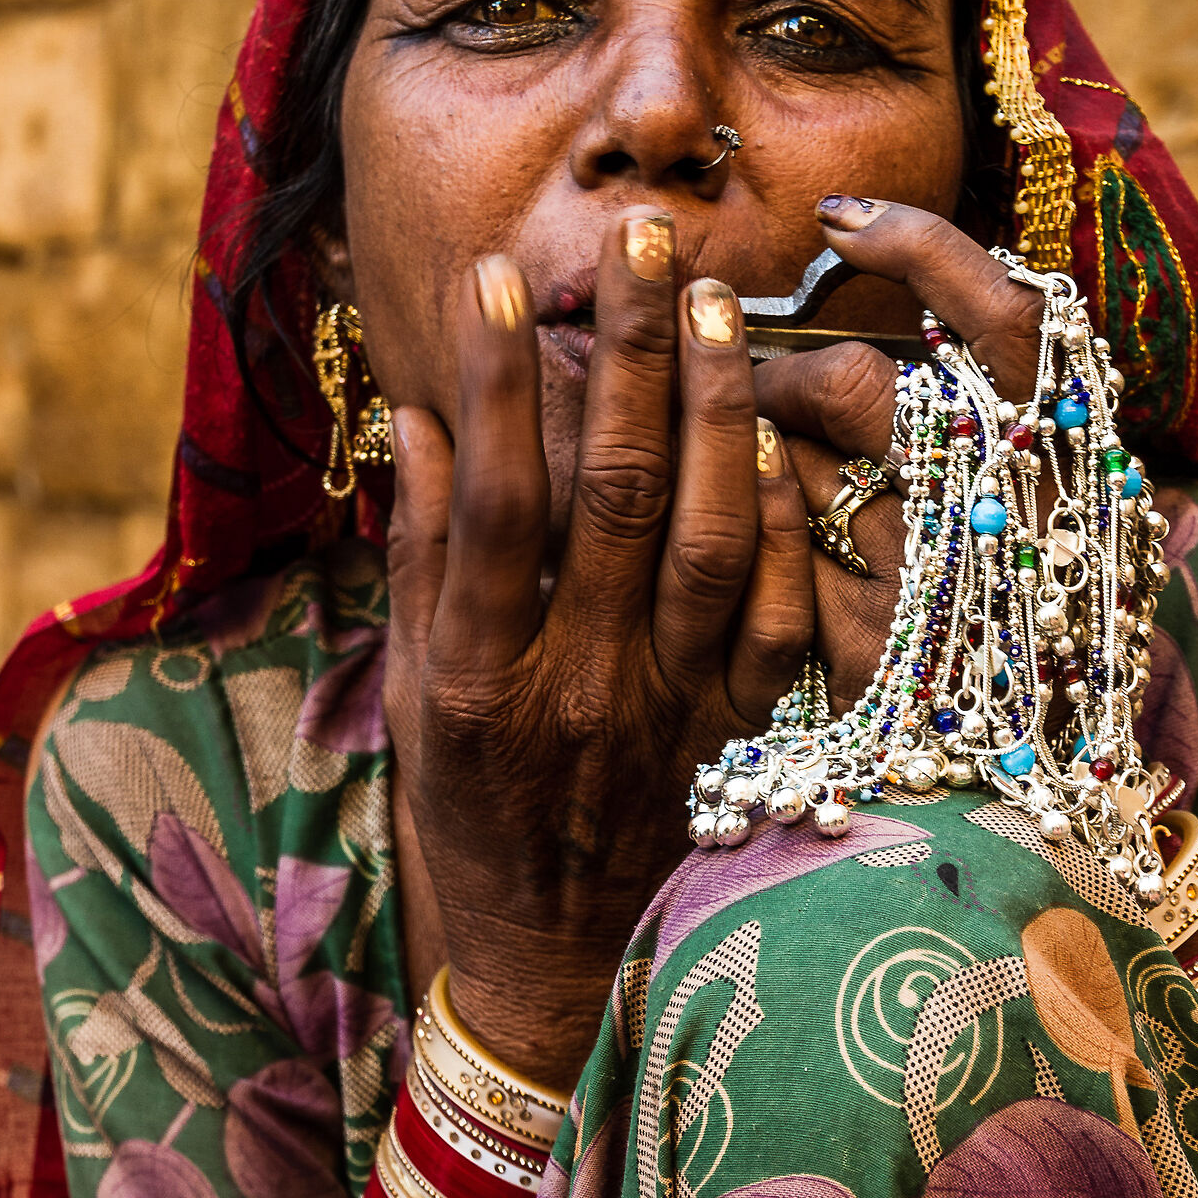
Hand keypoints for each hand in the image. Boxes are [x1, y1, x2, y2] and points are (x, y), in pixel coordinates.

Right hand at [383, 209, 812, 1085]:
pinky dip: (785, 521)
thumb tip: (427, 418)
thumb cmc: (468, 817)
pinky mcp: (739, 735)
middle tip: (641, 237)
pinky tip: (777, 434)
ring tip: (715, 302)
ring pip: (715, 538)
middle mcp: (580, 688)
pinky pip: (781, 616)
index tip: (501, 275)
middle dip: (631, 352)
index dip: (501, 381)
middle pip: (619, 494)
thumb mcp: (412, 701)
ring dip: (720, 410)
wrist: (556, 960)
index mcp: (479, 678)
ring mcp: (671, 713)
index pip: (495, 500)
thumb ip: (418, 561)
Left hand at [754, 197, 1045, 708]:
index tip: (840, 217)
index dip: (919, 248)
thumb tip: (883, 255)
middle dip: (779, 376)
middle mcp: (1013, 513)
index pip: (1006, 315)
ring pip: (799, 472)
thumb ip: (993, 389)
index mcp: (1071, 454)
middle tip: (749, 381)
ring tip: (753, 459)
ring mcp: (938, 590)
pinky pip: (780, 561)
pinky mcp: (871, 657)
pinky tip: (759, 540)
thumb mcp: (1048, 483)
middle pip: (858, 389)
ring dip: (757, 454)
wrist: (1036, 768)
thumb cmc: (1028, 600)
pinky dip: (762, 539)